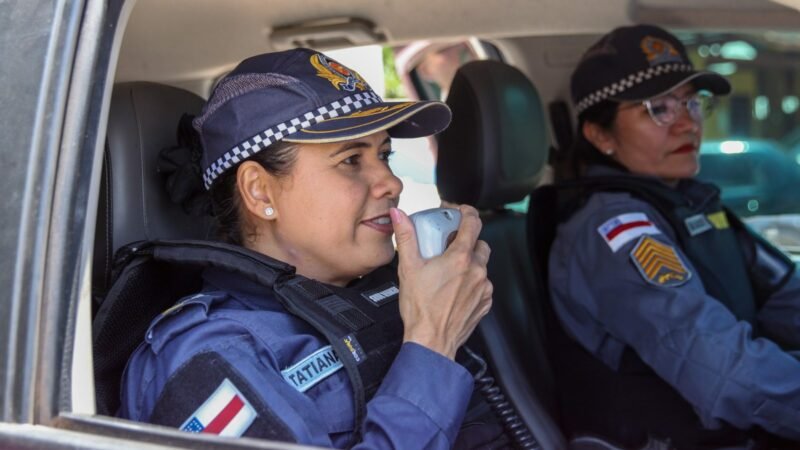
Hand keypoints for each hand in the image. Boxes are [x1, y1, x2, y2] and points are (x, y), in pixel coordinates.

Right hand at [391, 205, 492, 359]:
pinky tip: (455, 289)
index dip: (466, 212)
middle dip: (466, 241)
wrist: (431, 341)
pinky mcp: (485, 303)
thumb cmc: (420, 308)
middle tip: (448, 246)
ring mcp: (483, 288)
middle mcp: (477, 270)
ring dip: (469, 263)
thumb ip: (406, 237)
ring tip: (449, 272)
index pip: (473, 223)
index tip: (458, 211)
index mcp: (460, 258)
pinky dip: (471, 282)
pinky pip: (482, 285)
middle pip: (479, 243)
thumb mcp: (409, 268)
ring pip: (481, 265)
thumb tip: (399, 215)